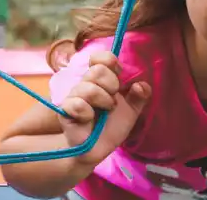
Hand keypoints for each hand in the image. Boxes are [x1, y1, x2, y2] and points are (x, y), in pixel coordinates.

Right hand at [59, 51, 150, 165]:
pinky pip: (76, 104)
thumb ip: (140, 96)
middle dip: (112, 85)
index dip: (110, 62)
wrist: (98, 149)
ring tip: (105, 111)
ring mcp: (74, 96)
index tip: (119, 75)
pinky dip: (87, 112)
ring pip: (88, 87)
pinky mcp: (66, 111)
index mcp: (101, 79)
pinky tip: (89, 118)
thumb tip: (141, 85)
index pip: (100, 57)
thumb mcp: (131, 111)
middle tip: (113, 101)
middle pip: (97, 70)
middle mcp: (86, 84)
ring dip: (103, 101)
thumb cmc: (112, 127)